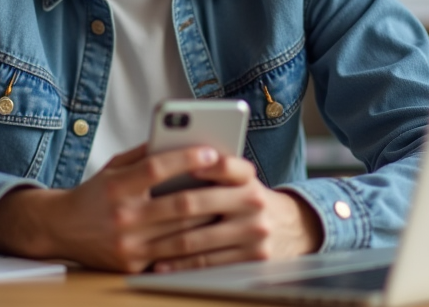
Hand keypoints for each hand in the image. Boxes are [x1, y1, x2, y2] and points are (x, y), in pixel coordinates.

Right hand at [0, 143, 226, 271]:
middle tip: (233, 184)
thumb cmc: (93, 194)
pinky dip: (194, 245)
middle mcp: (122, 217)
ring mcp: (128, 245)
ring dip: (209, 222)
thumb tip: (180, 140)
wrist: (60, 229)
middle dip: (210, 194)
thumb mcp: (113, 167)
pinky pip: (173, 256)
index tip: (210, 152)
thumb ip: (144, 155)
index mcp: (116, 187)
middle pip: (177, 205)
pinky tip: (211, 236)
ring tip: (229, 209)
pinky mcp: (133, 265)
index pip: (156, 169)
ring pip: (182, 234)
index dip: (186, 159)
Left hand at [147, 154, 323, 271]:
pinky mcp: (253, 259)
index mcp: (247, 177)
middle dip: (163, 208)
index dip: (192, 164)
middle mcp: (254, 202)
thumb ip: (212, 170)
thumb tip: (165, 164)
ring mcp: (255, 233)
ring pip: (197, 239)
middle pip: (196, 203)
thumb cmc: (247, 199)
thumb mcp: (239, 179)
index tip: (161, 168)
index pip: (219, 164)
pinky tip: (160, 263)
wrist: (292, 228)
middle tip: (135, 212)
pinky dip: (180, 265)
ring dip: (164, 242)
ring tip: (140, 241)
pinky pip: (207, 264)